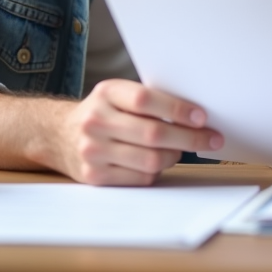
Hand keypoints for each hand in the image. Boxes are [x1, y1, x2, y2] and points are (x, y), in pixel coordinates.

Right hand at [53, 79, 222, 185]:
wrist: (58, 136)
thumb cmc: (102, 113)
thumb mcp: (117, 95)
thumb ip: (147, 101)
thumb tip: (194, 114)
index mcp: (106, 93)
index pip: (146, 101)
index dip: (176, 109)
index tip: (201, 116)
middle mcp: (96, 121)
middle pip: (153, 134)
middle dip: (189, 138)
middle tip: (212, 138)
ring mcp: (93, 151)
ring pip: (150, 160)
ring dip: (174, 156)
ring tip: (180, 150)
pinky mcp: (94, 176)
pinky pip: (140, 178)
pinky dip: (156, 171)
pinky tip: (159, 162)